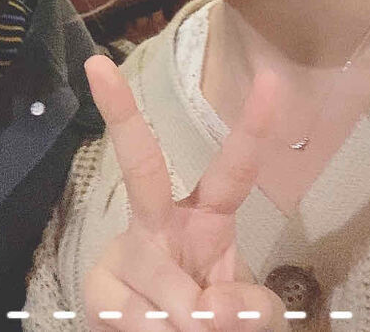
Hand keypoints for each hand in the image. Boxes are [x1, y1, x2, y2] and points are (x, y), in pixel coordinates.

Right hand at [83, 55, 287, 331]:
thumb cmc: (218, 323)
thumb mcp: (255, 318)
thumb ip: (252, 308)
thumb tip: (209, 308)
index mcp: (206, 218)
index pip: (234, 168)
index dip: (254, 127)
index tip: (272, 79)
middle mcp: (159, 223)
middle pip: (141, 164)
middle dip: (120, 113)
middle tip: (98, 64)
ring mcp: (126, 253)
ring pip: (161, 276)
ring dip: (187, 315)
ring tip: (192, 328)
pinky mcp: (97, 288)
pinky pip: (131, 314)